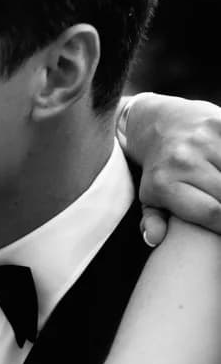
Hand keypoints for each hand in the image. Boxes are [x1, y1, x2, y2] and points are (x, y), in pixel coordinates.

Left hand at [118, 93, 220, 245]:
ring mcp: (203, 140)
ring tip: (220, 190)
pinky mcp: (219, 124)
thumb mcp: (150, 198)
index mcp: (164, 184)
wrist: (158, 124)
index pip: (212, 213)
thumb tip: (154, 239)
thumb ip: (153, 221)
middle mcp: (183, 161)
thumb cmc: (160, 171)